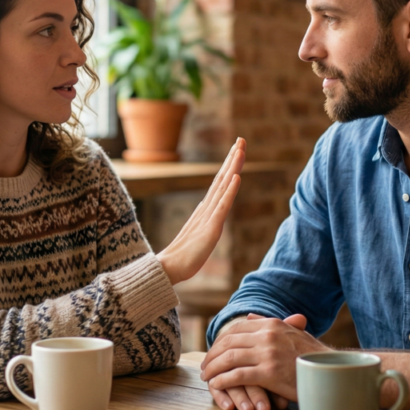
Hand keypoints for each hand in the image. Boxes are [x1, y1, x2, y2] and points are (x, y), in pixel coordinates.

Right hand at [157, 138, 245, 284]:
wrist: (168, 270)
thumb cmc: (182, 256)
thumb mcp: (198, 234)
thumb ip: (203, 219)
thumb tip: (206, 205)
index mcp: (205, 210)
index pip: (220, 183)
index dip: (229, 165)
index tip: (237, 148)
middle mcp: (206, 208)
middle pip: (222, 178)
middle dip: (233, 158)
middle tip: (241, 138)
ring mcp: (208, 217)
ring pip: (223, 187)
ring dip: (233, 167)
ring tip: (240, 149)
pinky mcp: (210, 228)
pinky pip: (222, 206)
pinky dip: (230, 190)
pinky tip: (236, 177)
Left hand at [207, 314, 305, 409]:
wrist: (330, 372)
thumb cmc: (310, 355)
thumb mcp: (291, 333)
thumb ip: (268, 324)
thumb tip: (248, 317)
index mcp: (272, 324)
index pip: (236, 329)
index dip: (220, 341)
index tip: (213, 352)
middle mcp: (268, 336)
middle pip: (228, 342)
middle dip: (212, 355)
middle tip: (204, 366)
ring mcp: (267, 354)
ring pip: (229, 358)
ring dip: (213, 368)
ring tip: (206, 377)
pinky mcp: (268, 373)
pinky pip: (237, 375)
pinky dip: (223, 380)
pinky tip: (216, 385)